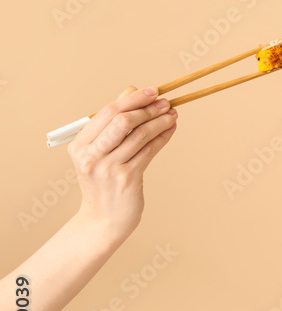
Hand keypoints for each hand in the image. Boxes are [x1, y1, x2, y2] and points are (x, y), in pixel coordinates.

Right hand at [67, 85, 178, 242]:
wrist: (103, 220)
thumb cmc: (104, 182)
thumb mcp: (99, 152)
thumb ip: (113, 123)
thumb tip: (132, 90)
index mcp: (79, 144)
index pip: (108, 112)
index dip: (133, 99)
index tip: (152, 91)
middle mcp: (91, 155)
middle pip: (123, 120)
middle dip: (148, 108)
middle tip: (166, 102)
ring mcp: (109, 168)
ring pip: (140, 135)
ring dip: (160, 121)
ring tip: (173, 114)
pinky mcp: (128, 179)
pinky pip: (150, 151)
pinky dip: (163, 137)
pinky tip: (171, 129)